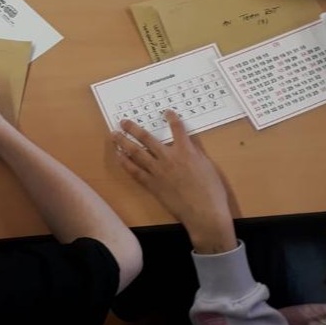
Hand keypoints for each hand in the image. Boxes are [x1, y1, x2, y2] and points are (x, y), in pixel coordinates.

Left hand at [112, 110, 236, 253]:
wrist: (203, 212)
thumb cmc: (211, 190)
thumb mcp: (207, 166)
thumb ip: (195, 154)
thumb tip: (187, 146)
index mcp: (186, 151)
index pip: (177, 129)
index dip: (172, 118)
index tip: (166, 112)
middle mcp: (168, 158)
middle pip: (147, 139)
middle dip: (134, 129)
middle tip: (123, 121)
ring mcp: (158, 172)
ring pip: (136, 153)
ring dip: (124, 142)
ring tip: (114, 135)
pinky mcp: (152, 185)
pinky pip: (135, 172)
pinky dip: (126, 163)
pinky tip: (119, 157)